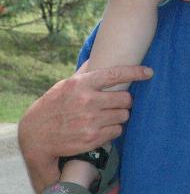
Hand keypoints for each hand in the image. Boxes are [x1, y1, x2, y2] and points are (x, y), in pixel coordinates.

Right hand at [18, 62, 152, 162]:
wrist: (36, 135)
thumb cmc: (53, 105)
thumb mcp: (66, 85)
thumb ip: (85, 72)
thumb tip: (98, 55)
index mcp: (82, 84)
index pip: (115, 74)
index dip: (135, 72)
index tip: (149, 72)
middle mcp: (87, 101)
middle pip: (125, 99)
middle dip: (125, 101)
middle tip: (118, 103)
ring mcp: (91, 121)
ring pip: (123, 116)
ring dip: (119, 116)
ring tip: (107, 116)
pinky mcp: (93, 138)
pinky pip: (117, 131)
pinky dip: (113, 129)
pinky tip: (102, 127)